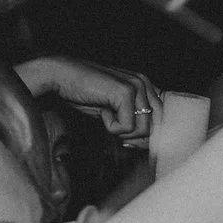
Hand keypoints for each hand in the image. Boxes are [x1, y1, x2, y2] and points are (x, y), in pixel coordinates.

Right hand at [16, 55, 162, 142]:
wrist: (60, 77)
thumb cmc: (85, 95)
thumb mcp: (115, 111)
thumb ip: (135, 123)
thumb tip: (149, 146)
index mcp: (145, 86)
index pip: (162, 121)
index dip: (146, 136)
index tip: (128, 139)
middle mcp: (144, 83)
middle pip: (155, 128)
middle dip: (135, 136)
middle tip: (113, 126)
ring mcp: (136, 86)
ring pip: (143, 130)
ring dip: (121, 131)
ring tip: (106, 114)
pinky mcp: (125, 92)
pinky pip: (128, 127)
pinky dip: (111, 126)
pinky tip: (101, 111)